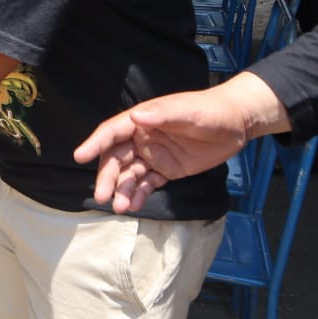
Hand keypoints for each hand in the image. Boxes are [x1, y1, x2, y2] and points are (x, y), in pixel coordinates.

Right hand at [73, 74, 282, 212]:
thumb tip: (136, 117)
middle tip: (101, 196)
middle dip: (107, 177)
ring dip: (122, 190)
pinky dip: (139, 195)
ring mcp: (154, 155)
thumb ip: (162, 114)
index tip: (80, 156)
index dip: (95, 143)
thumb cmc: (211, 111)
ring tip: (120, 207)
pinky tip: (133, 206)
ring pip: (130, 174)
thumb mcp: (188, 110)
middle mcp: (143, 138)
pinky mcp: (167, 170)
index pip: (112, 132)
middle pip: (117, 158)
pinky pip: (148, 184)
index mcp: (143, 120)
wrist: (237, 124)